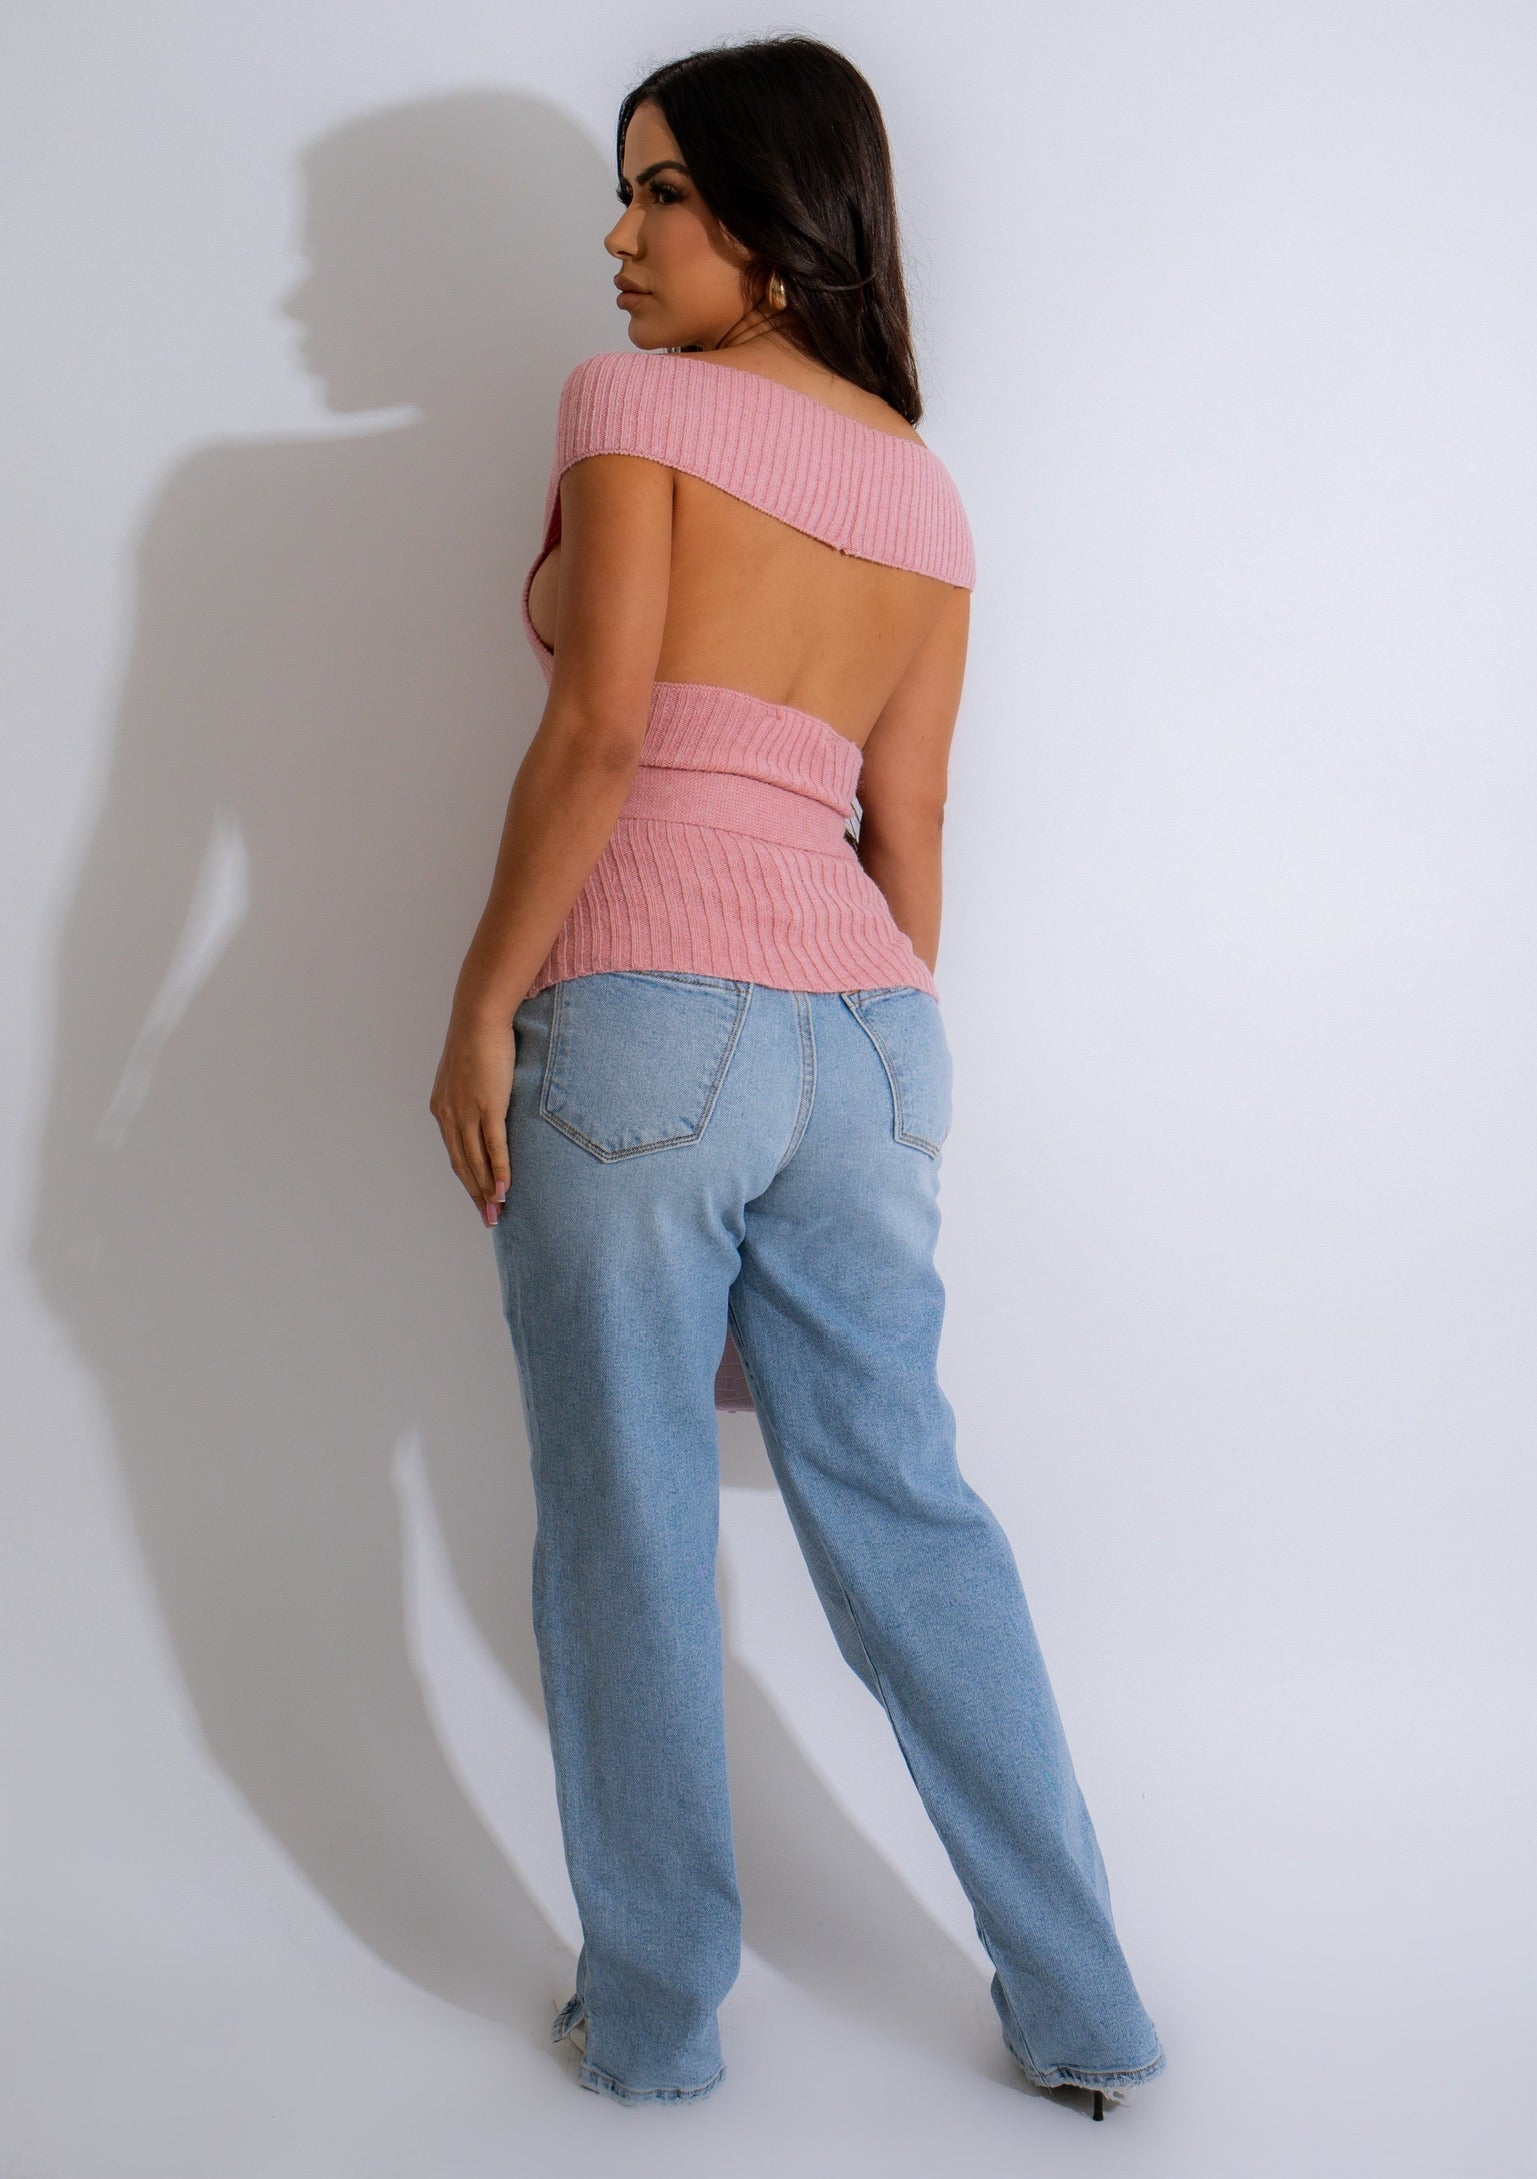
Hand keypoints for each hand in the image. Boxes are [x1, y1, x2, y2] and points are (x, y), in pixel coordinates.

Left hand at [429, 1000, 516, 1226]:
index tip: (478, 1199)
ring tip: (497, 1212)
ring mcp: (468, 1113)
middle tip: (488, 1219)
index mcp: (442, 1108)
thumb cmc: (477, 1039)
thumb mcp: (467, 1073)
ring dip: (487, 1191)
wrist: (478, 1018)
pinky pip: (494, 1146)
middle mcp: (450, 1115)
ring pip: (477, 1161)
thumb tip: (484, 1103)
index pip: (455, 1154)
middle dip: (476, 1195)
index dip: (467, 1180)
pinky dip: (499, 1171)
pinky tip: (505, 1189)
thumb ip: (472, 1093)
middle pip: (463, 1165)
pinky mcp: (488, 1107)